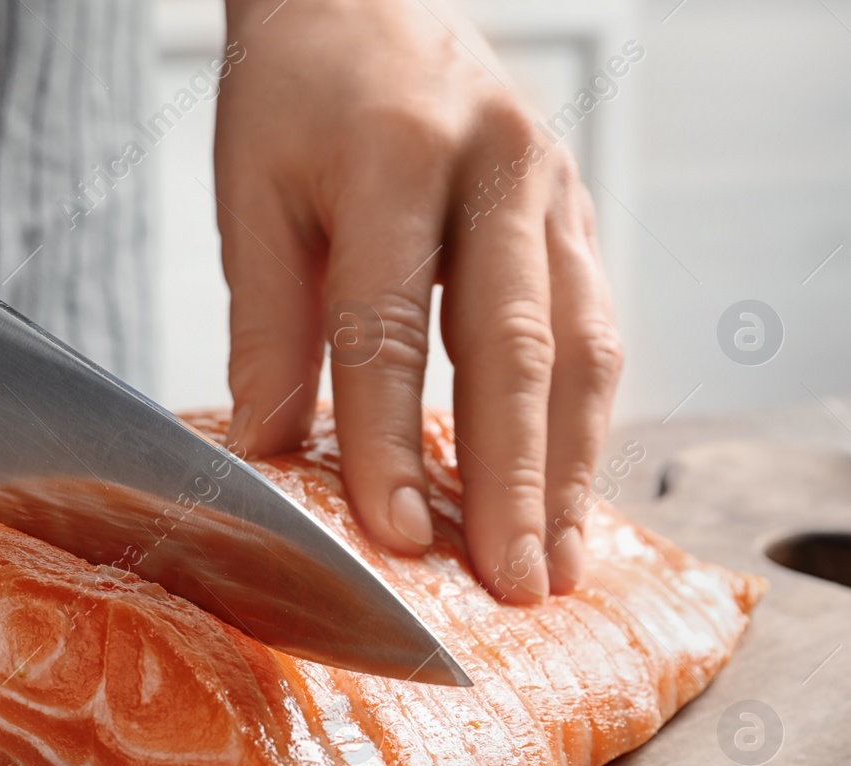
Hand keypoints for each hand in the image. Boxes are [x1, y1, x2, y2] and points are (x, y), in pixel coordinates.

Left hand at [217, 0, 623, 602]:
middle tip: (513, 583)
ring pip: (580, 344)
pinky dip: (583, 421)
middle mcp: (497, 166)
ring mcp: (554, 188)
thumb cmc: (298, 97)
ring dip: (571, 466)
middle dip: (515, 478)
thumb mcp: (255, 196)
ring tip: (556, 564)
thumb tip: (264, 457)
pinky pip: (595, 327)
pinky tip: (566, 491)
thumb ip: (268, 325)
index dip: (391, 439)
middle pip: (513, 344)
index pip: (390, 324)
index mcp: (395, 155)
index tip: (394, 537)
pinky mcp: (577, 214)